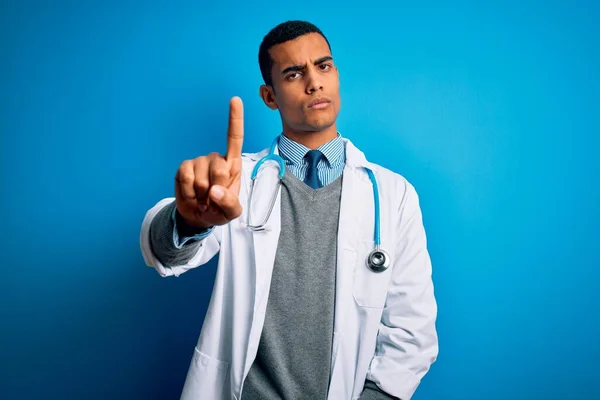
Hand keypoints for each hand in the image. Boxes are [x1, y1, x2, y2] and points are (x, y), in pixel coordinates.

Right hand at [174, 97, 243, 228]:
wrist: (198, 216)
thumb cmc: (219, 210)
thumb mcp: (231, 213)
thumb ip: (229, 203)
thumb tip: (215, 190)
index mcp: (232, 165)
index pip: (234, 138)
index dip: (235, 119)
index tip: (235, 99)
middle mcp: (216, 159)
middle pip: (220, 168)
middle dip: (216, 189)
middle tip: (213, 198)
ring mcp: (199, 162)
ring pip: (201, 176)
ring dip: (201, 192)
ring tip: (203, 196)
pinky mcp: (184, 168)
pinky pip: (186, 177)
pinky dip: (189, 191)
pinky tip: (192, 194)